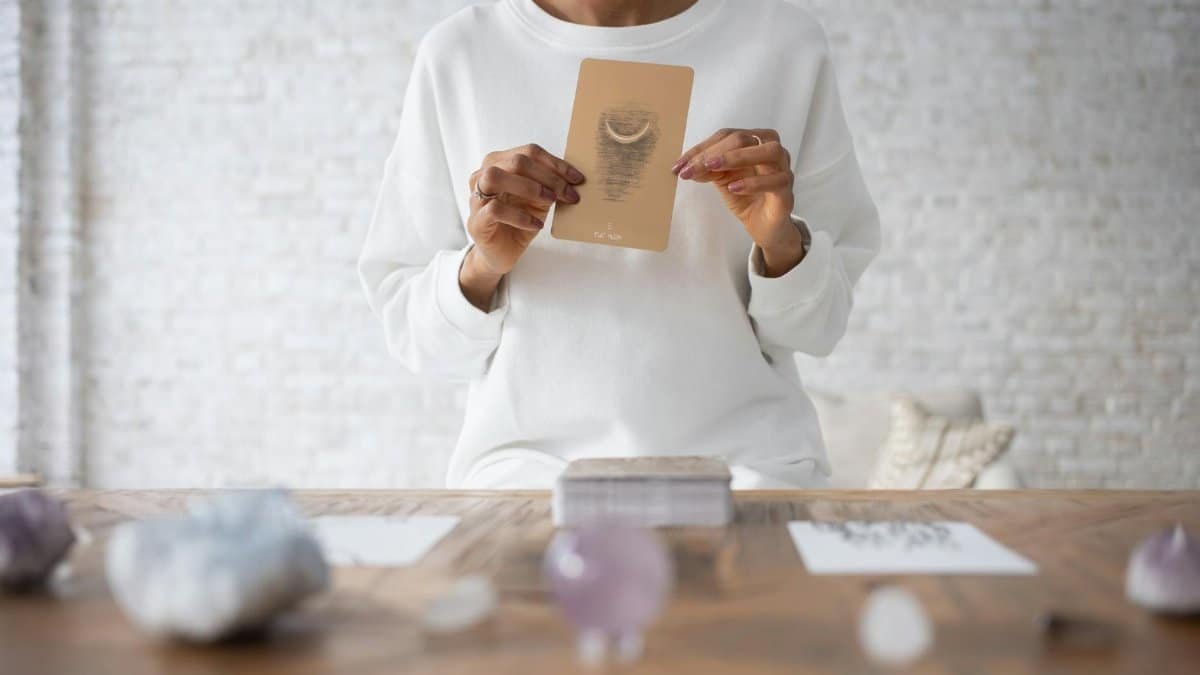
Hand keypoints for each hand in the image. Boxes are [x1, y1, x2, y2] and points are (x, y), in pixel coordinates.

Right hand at [460, 143, 584, 308]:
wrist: (502, 252)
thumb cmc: (520, 221)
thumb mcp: (540, 200)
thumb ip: (550, 185)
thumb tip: (574, 177)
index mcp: (501, 164)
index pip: (529, 152)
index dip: (555, 163)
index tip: (577, 178)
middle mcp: (484, 175)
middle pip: (516, 161)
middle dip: (548, 176)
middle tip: (568, 193)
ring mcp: (477, 197)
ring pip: (495, 177)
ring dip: (529, 187)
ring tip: (549, 202)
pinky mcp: (476, 220)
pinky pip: (495, 209)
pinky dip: (520, 216)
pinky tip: (536, 225)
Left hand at [673, 128, 804, 276]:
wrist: (763, 226)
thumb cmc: (745, 196)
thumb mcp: (721, 179)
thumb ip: (708, 169)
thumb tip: (686, 165)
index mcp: (755, 142)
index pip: (727, 135)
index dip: (702, 148)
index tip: (679, 165)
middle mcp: (772, 150)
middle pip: (746, 138)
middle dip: (715, 152)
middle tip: (693, 167)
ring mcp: (783, 170)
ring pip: (769, 151)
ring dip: (738, 157)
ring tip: (713, 168)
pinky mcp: (786, 192)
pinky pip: (776, 181)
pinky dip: (753, 183)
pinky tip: (733, 188)